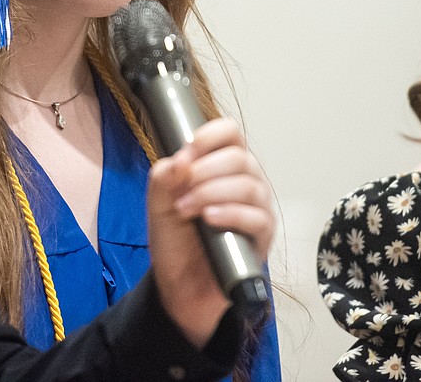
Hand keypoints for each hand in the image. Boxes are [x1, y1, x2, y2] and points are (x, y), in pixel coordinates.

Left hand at [146, 117, 273, 346]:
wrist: (179, 286)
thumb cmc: (176, 241)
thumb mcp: (158, 205)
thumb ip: (163, 179)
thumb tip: (178, 160)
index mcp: (222, 167)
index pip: (230, 133)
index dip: (210, 136)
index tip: (187, 152)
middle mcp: (246, 182)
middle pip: (240, 158)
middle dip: (205, 171)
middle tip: (181, 190)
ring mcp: (257, 209)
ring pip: (249, 185)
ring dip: (212, 193)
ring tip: (186, 209)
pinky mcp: (262, 238)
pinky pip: (257, 218)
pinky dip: (230, 214)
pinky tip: (208, 219)